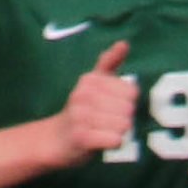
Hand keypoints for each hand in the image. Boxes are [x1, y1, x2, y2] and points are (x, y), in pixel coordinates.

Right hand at [50, 42, 137, 167]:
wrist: (55, 140)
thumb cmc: (81, 111)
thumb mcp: (93, 83)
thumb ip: (109, 63)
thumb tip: (124, 43)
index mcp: (90, 80)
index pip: (132, 91)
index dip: (127, 103)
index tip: (111, 107)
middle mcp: (84, 95)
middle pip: (129, 109)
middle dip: (123, 119)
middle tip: (106, 122)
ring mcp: (81, 116)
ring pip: (124, 126)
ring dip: (118, 133)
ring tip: (102, 131)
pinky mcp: (82, 137)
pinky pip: (115, 140)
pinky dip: (113, 144)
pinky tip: (101, 142)